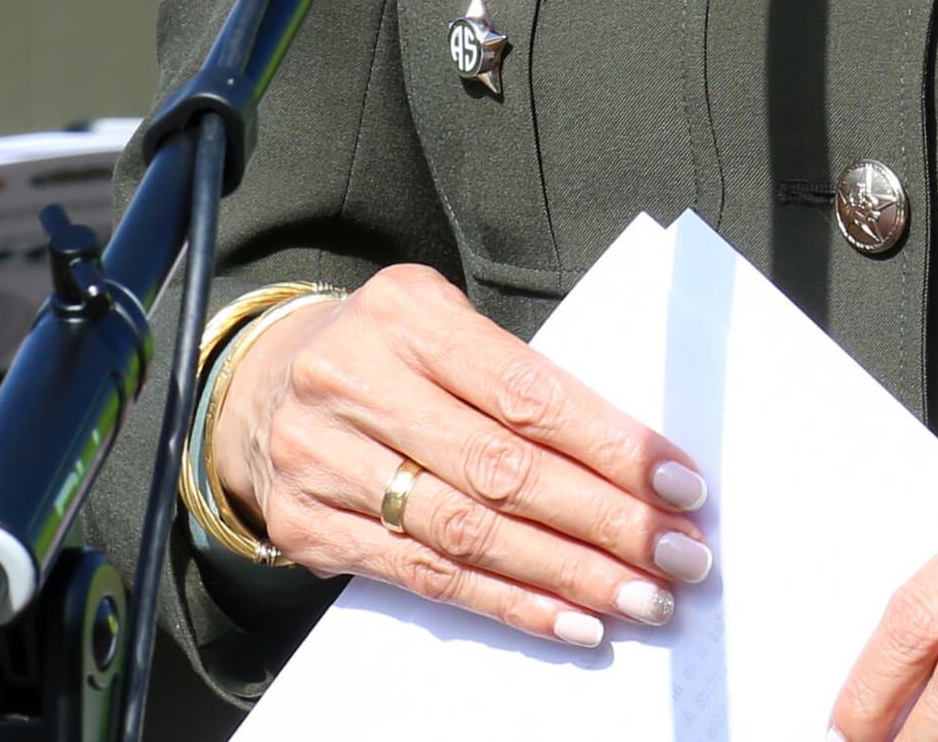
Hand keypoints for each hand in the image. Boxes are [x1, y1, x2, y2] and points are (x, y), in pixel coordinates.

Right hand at [213, 261, 709, 649]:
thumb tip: (628, 461)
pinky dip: (509, 605)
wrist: (258, 384)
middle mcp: (358, 384)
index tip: (679, 484)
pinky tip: (569, 621)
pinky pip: (426, 579)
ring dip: (568, 576)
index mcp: (407, 315)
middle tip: (679, 555)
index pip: (526, 392)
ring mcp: (326, 461)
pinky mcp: (312, 528)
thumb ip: (516, 377)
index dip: (609, 445)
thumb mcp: (441, 323)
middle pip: (503, 470)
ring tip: (640, 598)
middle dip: (606, 521)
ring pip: (469, 534)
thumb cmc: (384, 350)